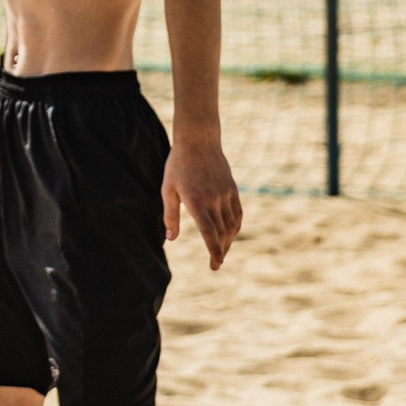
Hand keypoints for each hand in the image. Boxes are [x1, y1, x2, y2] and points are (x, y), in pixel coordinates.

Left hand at [162, 138, 242, 269]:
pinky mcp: (232, 189)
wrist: (199, 141)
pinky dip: (235, 227)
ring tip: (222, 252)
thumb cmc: (178, 165)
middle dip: (220, 251)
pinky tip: (230, 235)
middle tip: (216, 264)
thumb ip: (170, 216)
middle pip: (222, 232)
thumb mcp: (168, 189)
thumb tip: (171, 239)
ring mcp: (225, 194)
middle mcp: (214, 199)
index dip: (213, 250)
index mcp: (196, 201)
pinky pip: (238, 213)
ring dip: (228, 241)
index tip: (215, 264)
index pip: (209, 232)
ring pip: (232, 225)